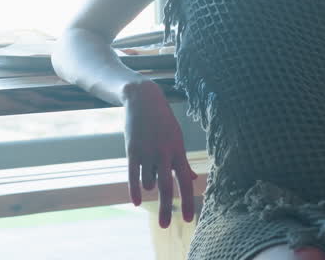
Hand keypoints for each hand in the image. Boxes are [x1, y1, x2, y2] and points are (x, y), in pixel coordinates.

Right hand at [122, 80, 197, 227]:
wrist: (142, 99)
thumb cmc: (162, 120)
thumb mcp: (176, 138)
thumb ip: (182, 161)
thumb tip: (192, 179)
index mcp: (178, 151)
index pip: (185, 182)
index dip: (187, 201)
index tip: (188, 219)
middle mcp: (164, 153)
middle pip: (167, 187)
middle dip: (167, 208)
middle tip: (166, 226)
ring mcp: (148, 152)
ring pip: (149, 181)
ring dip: (148, 186)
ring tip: (147, 176)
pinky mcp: (132, 150)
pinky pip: (133, 175)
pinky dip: (134, 190)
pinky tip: (136, 202)